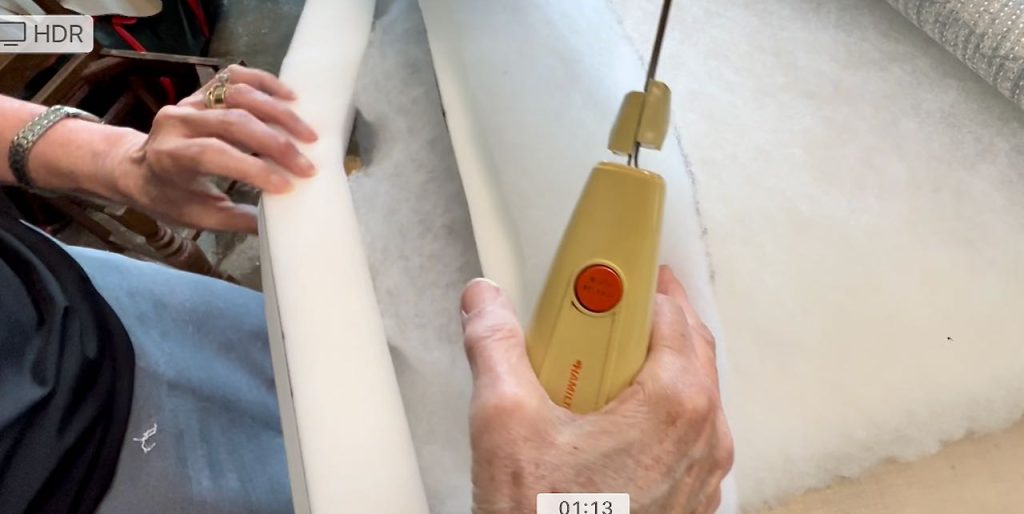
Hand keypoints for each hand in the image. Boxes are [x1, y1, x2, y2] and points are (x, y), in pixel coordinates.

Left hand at [107, 65, 317, 232]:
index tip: (288, 186)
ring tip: (307, 134)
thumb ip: (237, 220)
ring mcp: (190, 100)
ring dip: (279, 113)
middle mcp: (178, 121)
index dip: (254, 169)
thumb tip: (278, 224)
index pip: (215, 154)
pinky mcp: (203, 90)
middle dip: (276, 144)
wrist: (136, 167)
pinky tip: (290, 99)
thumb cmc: (167, 196)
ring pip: (240, 94)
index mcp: (170, 155)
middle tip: (307, 165)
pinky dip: (266, 83)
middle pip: (234, 121)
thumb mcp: (197, 217)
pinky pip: (236, 76)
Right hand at [460, 266, 732, 513]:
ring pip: (691, 391)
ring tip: (594, 372)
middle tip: (596, 318)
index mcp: (673, 402)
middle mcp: (703, 435)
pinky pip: (687, 432)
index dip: (634, 284)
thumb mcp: (504, 422)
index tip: (607, 277)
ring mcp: (703, 470)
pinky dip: (655, 412)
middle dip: (642, 321)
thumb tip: (486, 304)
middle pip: (687, 346)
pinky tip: (605, 424)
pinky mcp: (691, 497)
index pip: (669, 310)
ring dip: (649, 367)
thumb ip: (495, 347)